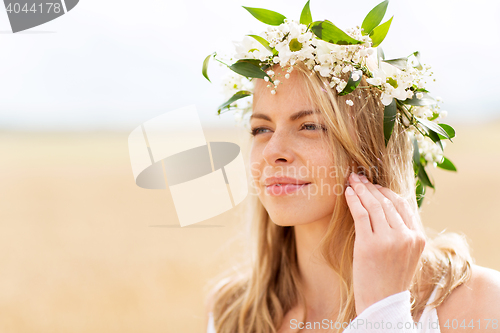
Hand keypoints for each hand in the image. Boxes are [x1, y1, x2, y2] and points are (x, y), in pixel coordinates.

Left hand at [344, 172, 425, 314]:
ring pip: (374, 205)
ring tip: (351, 181)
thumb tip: (387, 207)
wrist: (382, 304)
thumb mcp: (405, 254)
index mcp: (418, 238)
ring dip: (361, 190)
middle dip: (371, 187)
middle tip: (359, 176)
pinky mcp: (369, 244)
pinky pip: (361, 214)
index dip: (386, 191)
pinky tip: (348, 193)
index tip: (374, 184)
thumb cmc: (390, 279)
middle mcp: (406, 236)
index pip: (403, 205)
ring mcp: (388, 240)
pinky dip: (354, 200)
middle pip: (387, 202)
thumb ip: (402, 232)